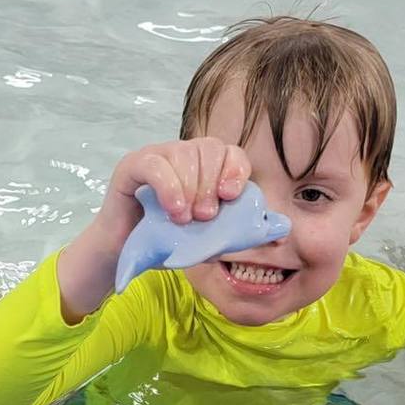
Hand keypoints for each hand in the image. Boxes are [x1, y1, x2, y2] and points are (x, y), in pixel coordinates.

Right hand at [57, 138, 251, 320]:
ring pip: (183, 154)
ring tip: (185, 220)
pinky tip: (174, 211)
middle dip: (211, 184)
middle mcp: (182, 155)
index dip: (235, 170)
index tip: (231, 196)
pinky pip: (156, 164)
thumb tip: (279, 235)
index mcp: (204, 168)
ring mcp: (157, 156)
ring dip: (190, 188)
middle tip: (206, 217)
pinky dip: (169, 187)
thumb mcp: (208, 240)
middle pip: (208, 149)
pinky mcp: (132, 165)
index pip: (229, 152)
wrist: (126, 255)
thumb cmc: (166, 244)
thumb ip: (238, 233)